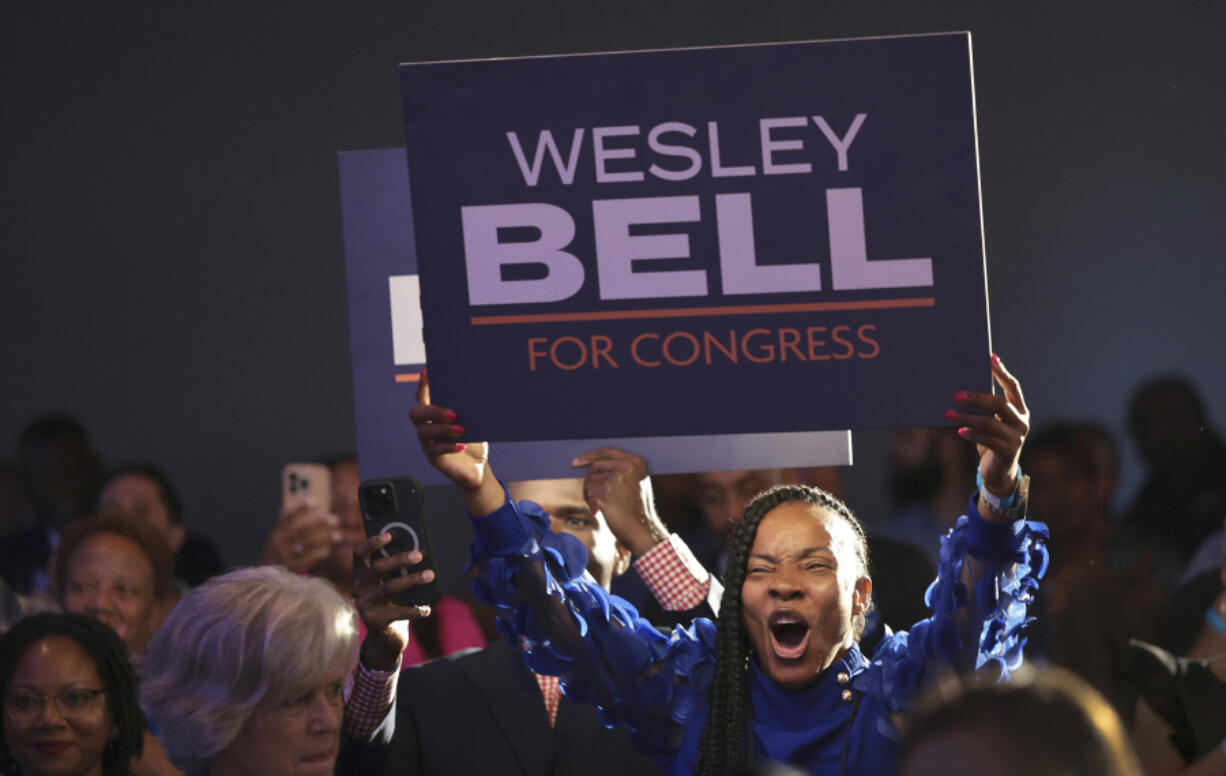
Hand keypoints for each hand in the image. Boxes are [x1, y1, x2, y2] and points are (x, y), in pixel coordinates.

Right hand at [259, 501, 338, 572]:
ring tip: (338, 535)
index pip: (288, 518)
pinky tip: (328, 549)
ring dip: (325, 538)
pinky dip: (319, 553)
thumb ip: (286, 522)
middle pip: (302, 531)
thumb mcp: (276, 538)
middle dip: (320, 524)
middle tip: (335, 519)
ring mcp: (285, 557)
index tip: (315, 501)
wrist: (264, 578)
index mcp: (276, 534)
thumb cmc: (275, 554)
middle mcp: (279, 544)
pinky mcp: (291, 569)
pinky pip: (308, 559)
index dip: (301, 508)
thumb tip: (301, 501)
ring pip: (307, 545)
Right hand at [351, 533, 434, 669]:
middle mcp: (358, 589)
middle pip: (377, 568)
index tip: (389, 535)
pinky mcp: (375, 622)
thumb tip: (418, 551)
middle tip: (419, 554)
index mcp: (360, 575)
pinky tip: (427, 608)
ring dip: (412, 580)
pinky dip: (415, 609)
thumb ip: (396, 571)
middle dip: (399, 559)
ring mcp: (365, 606)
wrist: (385, 636)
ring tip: (430, 575)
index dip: (372, 542)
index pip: (359, 554)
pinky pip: (398, 612)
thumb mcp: (390, 584)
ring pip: (389, 588)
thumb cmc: (392, 603)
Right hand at [409, 369, 489, 491]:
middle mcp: (426, 426)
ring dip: (443, 429)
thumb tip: (478, 391)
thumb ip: (470, 408)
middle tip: (454, 413)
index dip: (422, 384)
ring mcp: (427, 442)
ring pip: (424, 432)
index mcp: (434, 414)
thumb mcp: (474, 421)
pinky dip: (449, 446)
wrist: (477, 468)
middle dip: (433, 411)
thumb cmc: (474, 440)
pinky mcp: (433, 458)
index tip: (427, 371)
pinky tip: (462, 445)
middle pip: (416, 413)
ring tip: (462, 430)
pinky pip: (435, 450)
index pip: (422, 396)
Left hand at [573, 447, 667, 556]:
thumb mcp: (637, 482)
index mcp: (635, 461)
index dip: (590, 455)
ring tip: (599, 504)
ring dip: (590, 491)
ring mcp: (616, 476)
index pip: (607, 451)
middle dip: (589, 478)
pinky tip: (598, 509)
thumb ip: (622, 469)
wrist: (640, 529)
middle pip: (595, 464)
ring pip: (590, 477)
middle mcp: (626, 465)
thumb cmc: (637, 509)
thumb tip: (594, 464)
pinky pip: (588, 489)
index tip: (578, 461)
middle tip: (589, 493)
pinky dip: (589, 500)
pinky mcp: (605, 488)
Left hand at [946, 354, 1029, 501]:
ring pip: (990, 423)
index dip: (1002, 372)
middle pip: (1000, 404)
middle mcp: (1021, 421)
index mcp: (1019, 409)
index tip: (990, 358)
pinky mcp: (1009, 451)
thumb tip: (957, 391)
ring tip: (948, 414)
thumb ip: (983, 409)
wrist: (999, 471)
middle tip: (955, 395)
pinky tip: (959, 431)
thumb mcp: (989, 422)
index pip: (1013, 387)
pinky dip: (972, 434)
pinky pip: (988, 440)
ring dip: (967, 418)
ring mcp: (1017, 437)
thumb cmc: (990, 440)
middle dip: (976, 398)